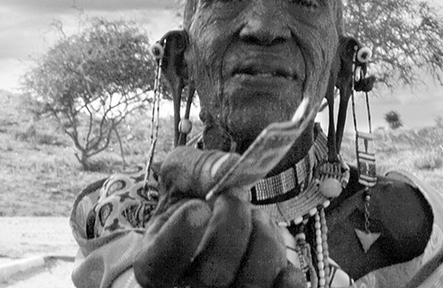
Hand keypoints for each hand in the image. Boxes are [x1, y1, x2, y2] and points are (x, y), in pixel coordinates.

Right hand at [134, 148, 304, 287]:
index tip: (198, 207)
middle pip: (213, 273)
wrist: (214, 220)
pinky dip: (287, 271)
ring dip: (263, 238)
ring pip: (252, 283)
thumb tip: (228, 167)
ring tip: (257, 219)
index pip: (159, 264)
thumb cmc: (191, 201)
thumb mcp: (181, 175)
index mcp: (155, 260)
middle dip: (233, 223)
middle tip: (234, 197)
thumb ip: (197, 167)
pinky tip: (274, 252)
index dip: (179, 237)